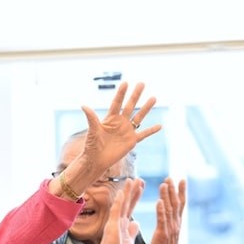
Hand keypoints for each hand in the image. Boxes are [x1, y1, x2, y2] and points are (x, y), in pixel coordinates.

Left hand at [51, 82, 161, 201]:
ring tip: (153, 98)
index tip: (126, 82)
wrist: (96, 161)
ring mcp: (127, 131)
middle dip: (135, 95)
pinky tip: (160, 126)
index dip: (121, 93)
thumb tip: (83, 105)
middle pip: (129, 106)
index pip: (117, 103)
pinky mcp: (132, 141)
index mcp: (110, 119)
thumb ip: (91, 118)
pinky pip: (144, 134)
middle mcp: (120, 123)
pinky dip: (151, 131)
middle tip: (141, 83)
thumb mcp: (92, 130)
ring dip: (146, 108)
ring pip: (138, 117)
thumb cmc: (92, 146)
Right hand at [85, 178, 143, 243]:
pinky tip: (121, 193)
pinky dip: (118, 202)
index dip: (136, 196)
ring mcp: (114, 222)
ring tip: (131, 180)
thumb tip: (136, 223)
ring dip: (126, 192)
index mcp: (123, 223)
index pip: (131, 206)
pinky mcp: (111, 226)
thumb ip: (131, 231)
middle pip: (127, 202)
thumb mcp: (128, 241)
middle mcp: (118, 220)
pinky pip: (116, 212)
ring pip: (121, 204)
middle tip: (138, 178)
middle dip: (133, 190)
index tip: (141, 186)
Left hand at [149, 178, 185, 243]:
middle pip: (175, 203)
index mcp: (175, 223)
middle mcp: (174, 223)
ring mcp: (169, 228)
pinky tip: (159, 201)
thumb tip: (165, 213)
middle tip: (171, 177)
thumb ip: (166, 222)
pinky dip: (160, 210)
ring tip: (164, 184)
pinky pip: (161, 220)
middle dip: (174, 190)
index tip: (181, 180)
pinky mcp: (162, 234)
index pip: (178, 204)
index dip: (180, 192)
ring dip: (166, 196)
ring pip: (169, 209)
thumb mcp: (166, 232)